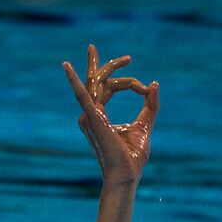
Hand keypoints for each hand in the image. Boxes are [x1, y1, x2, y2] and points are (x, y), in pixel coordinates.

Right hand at [63, 44, 159, 185]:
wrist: (127, 174)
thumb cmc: (132, 156)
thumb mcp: (145, 125)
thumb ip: (150, 105)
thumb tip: (154, 85)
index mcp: (99, 115)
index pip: (109, 89)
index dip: (128, 83)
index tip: (143, 87)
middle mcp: (90, 114)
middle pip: (97, 83)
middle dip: (104, 66)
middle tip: (112, 53)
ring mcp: (89, 116)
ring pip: (95, 85)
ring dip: (102, 69)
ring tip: (92, 48)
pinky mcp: (93, 119)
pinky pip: (83, 97)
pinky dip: (75, 82)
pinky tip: (67, 67)